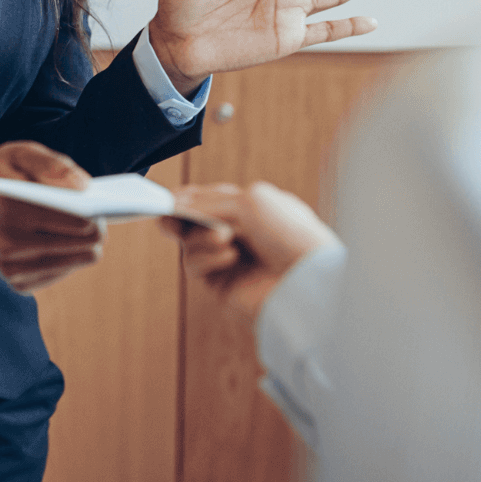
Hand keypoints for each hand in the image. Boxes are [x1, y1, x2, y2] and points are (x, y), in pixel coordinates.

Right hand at [0, 142, 102, 293]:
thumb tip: (84, 187)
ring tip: (74, 223)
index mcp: (11, 209)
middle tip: (92, 212)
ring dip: (83, 243)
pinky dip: (67, 255)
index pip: (79, 223)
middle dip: (96, 227)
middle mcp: (10, 245)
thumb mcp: (19, 153)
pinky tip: (55, 239)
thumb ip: (52, 164)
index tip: (95, 202)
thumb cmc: (0, 173)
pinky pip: (65, 271)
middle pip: (86, 247)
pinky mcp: (18, 283)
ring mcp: (13, 269)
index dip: (96, 212)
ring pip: (80, 260)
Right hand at [163, 181, 340, 322]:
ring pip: (190, 242)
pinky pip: (194, 265)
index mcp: (254, 208)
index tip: (172, 198)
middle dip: (182, 216)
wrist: (308, 283)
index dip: (189, 197)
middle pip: (193, 220)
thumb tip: (177, 206)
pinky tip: (230, 256)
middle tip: (172, 215)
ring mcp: (231, 259)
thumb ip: (209, 201)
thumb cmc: (292, 236)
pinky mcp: (221, 284)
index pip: (210, 198)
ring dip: (201, 236)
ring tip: (224, 237)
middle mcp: (241, 233)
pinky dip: (206, 257)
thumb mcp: (250, 201)